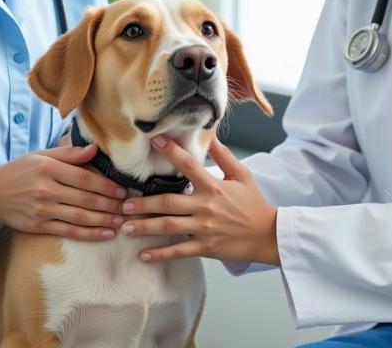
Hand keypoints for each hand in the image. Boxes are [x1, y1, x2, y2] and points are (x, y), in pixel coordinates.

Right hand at [0, 143, 126, 239]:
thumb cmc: (20, 171)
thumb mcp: (41, 155)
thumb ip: (69, 153)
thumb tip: (95, 149)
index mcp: (48, 168)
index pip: (83, 178)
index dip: (105, 186)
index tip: (122, 190)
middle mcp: (46, 190)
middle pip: (85, 199)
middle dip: (110, 205)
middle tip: (129, 207)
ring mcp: (43, 210)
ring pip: (80, 217)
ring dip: (104, 221)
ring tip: (122, 221)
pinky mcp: (39, 226)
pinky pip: (69, 231)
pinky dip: (89, 234)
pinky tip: (105, 234)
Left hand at [119, 136, 279, 265]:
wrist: (268, 235)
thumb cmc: (254, 204)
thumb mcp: (243, 175)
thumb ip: (225, 156)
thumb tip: (212, 137)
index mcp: (213, 186)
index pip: (189, 165)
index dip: (171, 152)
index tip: (155, 141)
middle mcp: (205, 206)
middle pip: (168, 203)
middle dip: (143, 203)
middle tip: (123, 203)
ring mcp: (204, 228)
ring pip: (168, 227)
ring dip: (145, 227)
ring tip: (125, 226)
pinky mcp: (206, 247)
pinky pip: (179, 251)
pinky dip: (160, 254)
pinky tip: (144, 254)